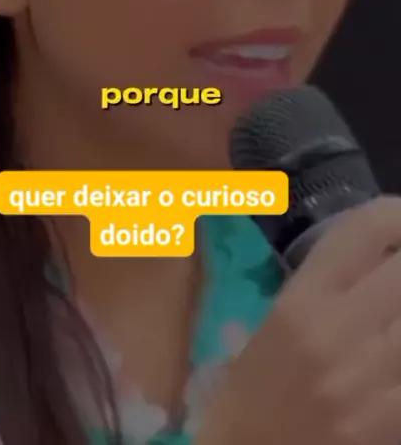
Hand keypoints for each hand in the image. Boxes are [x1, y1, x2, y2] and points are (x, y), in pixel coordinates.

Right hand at [196, 197, 400, 444]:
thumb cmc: (249, 399)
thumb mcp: (273, 329)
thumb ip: (322, 288)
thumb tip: (373, 259)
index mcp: (303, 304)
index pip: (364, 231)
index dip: (395, 212)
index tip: (400, 219)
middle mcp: (342, 332)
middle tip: (400, 266)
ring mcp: (374, 379)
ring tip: (397, 312)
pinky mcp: (393, 422)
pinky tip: (399, 353)